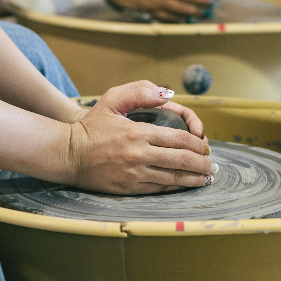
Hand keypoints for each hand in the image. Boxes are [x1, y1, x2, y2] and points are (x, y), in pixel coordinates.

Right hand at [66, 82, 212, 193]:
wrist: (68, 154)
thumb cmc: (91, 126)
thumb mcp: (111, 99)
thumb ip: (139, 92)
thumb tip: (167, 94)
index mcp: (138, 133)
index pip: (179, 139)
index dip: (197, 143)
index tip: (204, 144)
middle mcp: (139, 154)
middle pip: (182, 160)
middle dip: (202, 164)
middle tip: (212, 165)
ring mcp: (134, 174)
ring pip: (174, 178)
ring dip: (194, 179)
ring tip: (206, 178)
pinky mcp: (129, 188)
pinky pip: (159, 188)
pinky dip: (176, 187)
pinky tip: (185, 185)